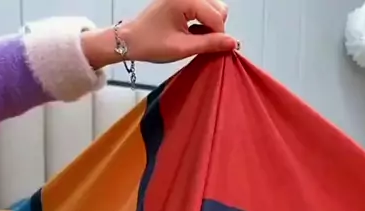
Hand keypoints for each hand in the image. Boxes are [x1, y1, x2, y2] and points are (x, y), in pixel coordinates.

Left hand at [121, 0, 237, 61]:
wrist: (131, 40)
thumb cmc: (151, 45)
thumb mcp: (182, 48)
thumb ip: (209, 44)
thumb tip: (233, 43)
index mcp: (185, 0)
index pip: (216, 16)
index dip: (220, 36)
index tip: (217, 51)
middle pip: (219, 7)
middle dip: (217, 28)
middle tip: (203, 45)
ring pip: (214, 7)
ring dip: (211, 24)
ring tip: (197, 38)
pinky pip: (204, 7)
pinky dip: (204, 21)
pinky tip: (193, 32)